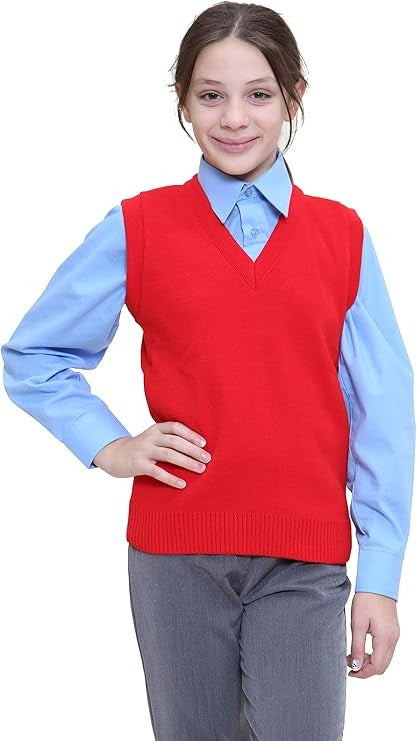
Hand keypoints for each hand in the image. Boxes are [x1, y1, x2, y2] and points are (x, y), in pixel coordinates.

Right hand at [92, 420, 210, 484]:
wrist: (114, 455)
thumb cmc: (140, 448)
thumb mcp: (153, 438)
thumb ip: (169, 440)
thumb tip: (197, 448)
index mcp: (156, 429)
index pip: (176, 427)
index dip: (191, 434)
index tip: (204, 443)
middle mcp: (150, 438)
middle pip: (175, 441)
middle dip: (193, 450)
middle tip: (207, 458)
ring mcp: (144, 451)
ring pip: (169, 455)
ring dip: (187, 462)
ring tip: (201, 469)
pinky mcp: (138, 465)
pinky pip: (157, 472)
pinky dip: (171, 478)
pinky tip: (182, 484)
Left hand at [346, 592, 399, 677]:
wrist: (377, 583)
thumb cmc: (366, 600)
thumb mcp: (358, 624)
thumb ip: (357, 647)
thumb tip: (356, 666)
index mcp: (385, 639)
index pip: (377, 667)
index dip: (363, 673)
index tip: (349, 671)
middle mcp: (393, 640)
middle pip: (382, 666)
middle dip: (365, 669)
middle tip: (349, 662)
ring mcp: (394, 636)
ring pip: (384, 659)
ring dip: (369, 661)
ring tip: (353, 654)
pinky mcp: (392, 631)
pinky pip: (385, 650)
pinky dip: (374, 654)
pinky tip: (361, 647)